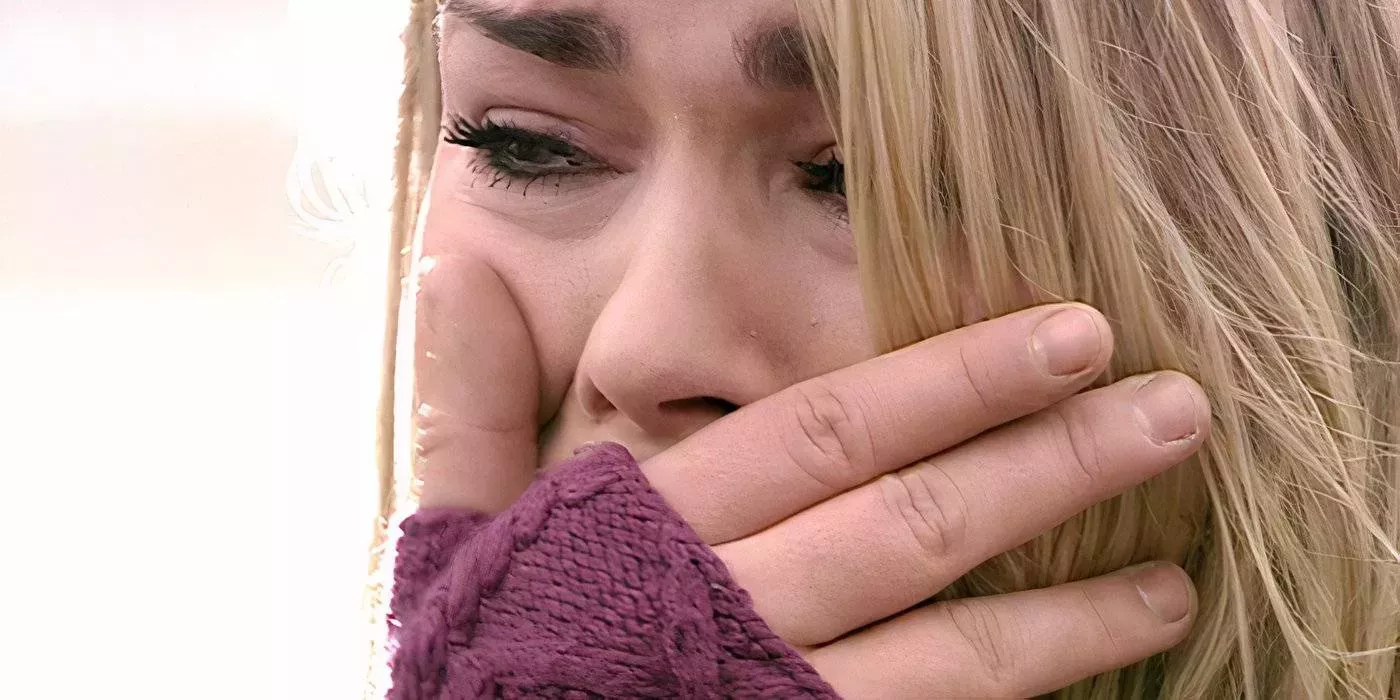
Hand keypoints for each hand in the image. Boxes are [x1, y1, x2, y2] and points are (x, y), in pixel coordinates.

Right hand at [414, 255, 1205, 697]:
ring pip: (943, 657)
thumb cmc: (487, 674)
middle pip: (911, 526)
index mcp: (649, 535)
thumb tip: (451, 270)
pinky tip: (1082, 680)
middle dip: (1047, 464)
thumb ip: (461, 415)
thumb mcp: (451, 544)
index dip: (953, 382)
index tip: (1069, 335)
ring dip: (1067, 614)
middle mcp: (725, 617)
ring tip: (1172, 579)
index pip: (826, 436)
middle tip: (1172, 413)